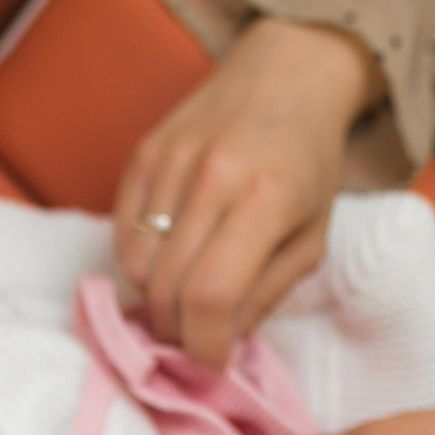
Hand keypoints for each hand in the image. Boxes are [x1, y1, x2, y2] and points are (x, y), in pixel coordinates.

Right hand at [113, 17, 385, 368]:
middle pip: (166, 287)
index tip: (212, 361)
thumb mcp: (313, 236)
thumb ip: (267, 293)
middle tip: (194, 341)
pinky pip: (121, 233)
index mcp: (265, 199)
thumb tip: (222, 342)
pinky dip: (137, 264)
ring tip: (180, 305)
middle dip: (176, 332)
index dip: (203, 344)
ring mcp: (170, 161)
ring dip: (153, 301)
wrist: (287, 73)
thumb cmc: (309, 163)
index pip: (210, 295)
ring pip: (135, 265)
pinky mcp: (143, 153)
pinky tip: (165, 266)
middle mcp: (211, 176)